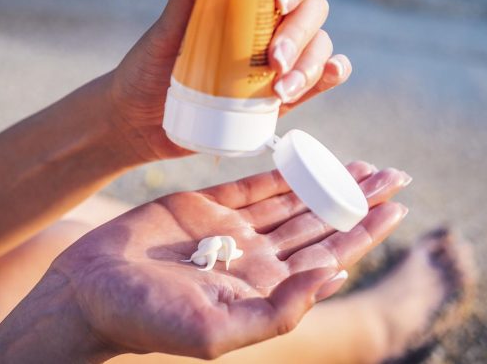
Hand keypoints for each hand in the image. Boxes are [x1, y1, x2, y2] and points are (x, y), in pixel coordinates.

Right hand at [48, 162, 410, 359]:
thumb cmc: (146, 320)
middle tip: (397, 175)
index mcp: (264, 289)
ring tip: (367, 165)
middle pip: (320, 223)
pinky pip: (254, 182)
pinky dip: (284, 169)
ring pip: (294, 200)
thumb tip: (337, 277)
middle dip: (359, 201)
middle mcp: (255, 258)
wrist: (88, 291)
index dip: (364, 232)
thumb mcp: (216, 330)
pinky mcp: (205, 205)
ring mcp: (231, 230)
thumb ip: (281, 309)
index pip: (328, 256)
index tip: (398, 207)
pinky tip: (311, 157)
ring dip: (330, 181)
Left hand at [108, 0, 349, 161]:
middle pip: (313, 7)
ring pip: (320, 44)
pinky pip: (322, 77)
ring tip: (280, 89)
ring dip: (310, 63)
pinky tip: (327, 74)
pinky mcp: (285, 93)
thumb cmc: (153, 66)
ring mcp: (282, 57)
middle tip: (273, 58)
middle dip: (299, 31)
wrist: (143, 123)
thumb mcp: (171, 25)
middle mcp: (272, 20)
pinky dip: (330, 73)